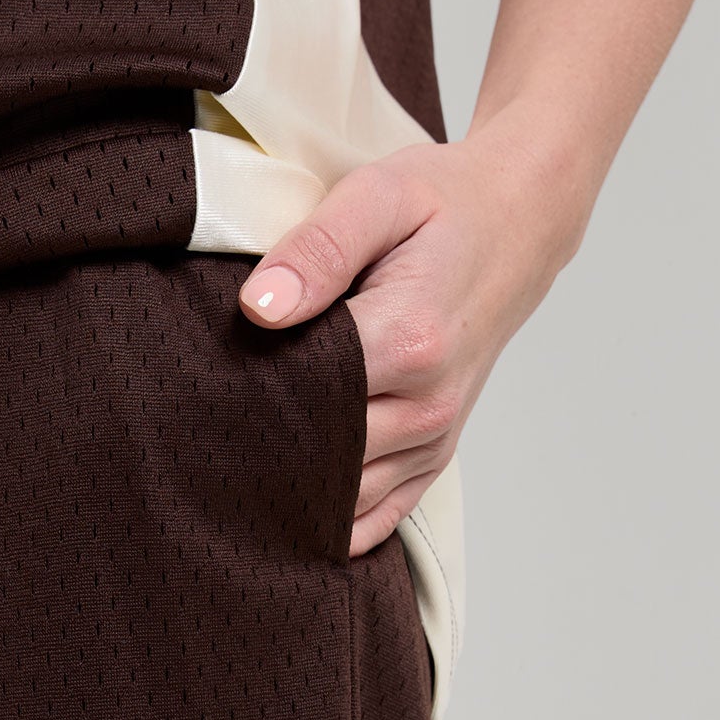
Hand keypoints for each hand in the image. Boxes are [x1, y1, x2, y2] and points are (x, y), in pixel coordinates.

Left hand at [238, 125, 577, 555]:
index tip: (202, 384)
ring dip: (287, 489)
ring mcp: (433, 438)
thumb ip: (317, 249)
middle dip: (259, 444)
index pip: (302, 395)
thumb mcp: (379, 196)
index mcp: (409, 340)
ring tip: (234, 461)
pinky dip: (327, 523)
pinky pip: (374, 520)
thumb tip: (258, 307)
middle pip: (316, 455)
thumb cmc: (443, 205)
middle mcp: (427, 404)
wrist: (518, 221)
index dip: (245, 393)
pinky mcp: (433, 456)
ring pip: (339, 500)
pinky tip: (283, 511)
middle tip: (201, 428)